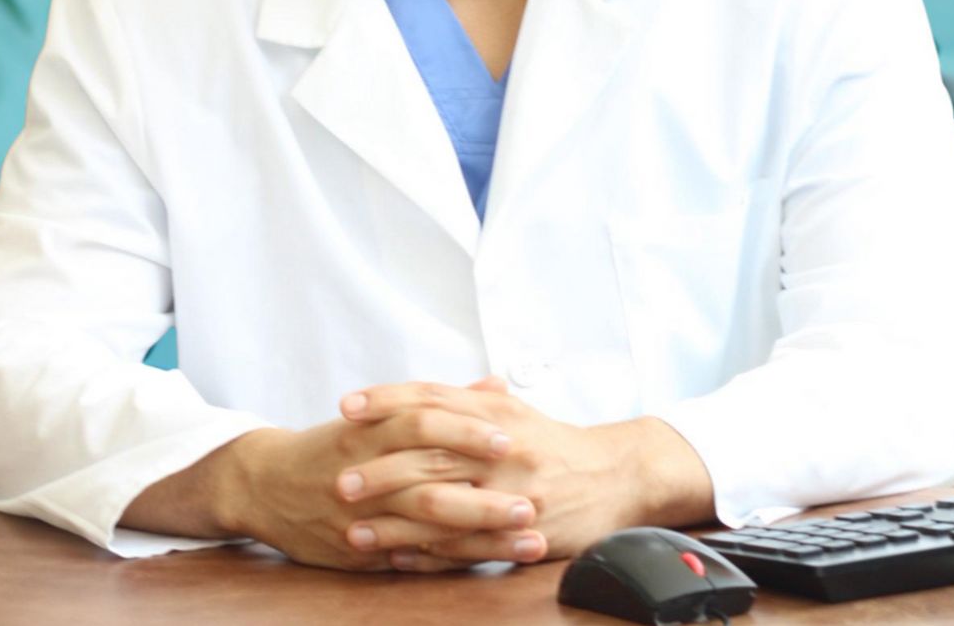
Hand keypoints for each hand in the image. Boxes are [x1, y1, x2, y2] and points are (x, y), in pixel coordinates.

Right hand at [219, 407, 541, 571]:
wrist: (266, 483)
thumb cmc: (336, 442)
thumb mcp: (380, 412)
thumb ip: (442, 401)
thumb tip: (497, 385)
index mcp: (374, 428)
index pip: (424, 423)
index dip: (467, 430)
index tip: (512, 437)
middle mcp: (369, 470)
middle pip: (431, 480)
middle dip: (485, 493)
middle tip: (533, 499)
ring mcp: (365, 516)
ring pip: (426, 526)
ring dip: (480, 534)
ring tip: (526, 540)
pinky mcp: (361, 551)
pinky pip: (410, 558)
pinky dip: (449, 562)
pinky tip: (486, 565)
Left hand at [335, 379, 714, 571]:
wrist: (617, 475)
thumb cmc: (554, 442)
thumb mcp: (512, 412)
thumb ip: (466, 401)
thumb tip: (415, 396)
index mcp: (495, 411)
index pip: (431, 399)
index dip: (387, 400)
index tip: (346, 407)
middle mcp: (500, 447)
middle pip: (429, 453)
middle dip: (378, 467)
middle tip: (335, 477)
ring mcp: (510, 492)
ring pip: (441, 505)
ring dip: (393, 520)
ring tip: (352, 528)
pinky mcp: (520, 533)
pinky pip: (465, 546)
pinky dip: (426, 554)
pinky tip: (395, 557)